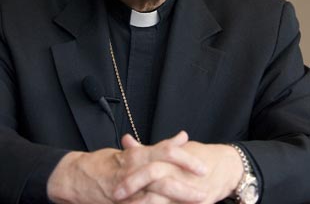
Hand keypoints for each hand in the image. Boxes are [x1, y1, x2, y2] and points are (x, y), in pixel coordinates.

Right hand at [47, 131, 205, 203]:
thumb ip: (159, 146)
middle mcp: (133, 168)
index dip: (186, 159)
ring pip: (155, 193)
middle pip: (164, 174)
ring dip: (176, 199)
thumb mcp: (134, 151)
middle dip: (186, 186)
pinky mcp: (121, 200)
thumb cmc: (107, 162)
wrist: (76, 176)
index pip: (166, 152)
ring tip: (195, 203)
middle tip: (205, 191)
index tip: (203, 169)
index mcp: (138, 154)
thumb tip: (182, 136)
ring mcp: (126, 187)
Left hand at [116, 138, 242, 203]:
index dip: (130, 176)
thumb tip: (125, 141)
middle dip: (134, 188)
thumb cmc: (196, 156)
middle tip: (116, 197)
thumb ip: (147, 150)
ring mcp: (189, 190)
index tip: (113, 185)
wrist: (226, 166)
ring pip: (163, 201)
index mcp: (172, 159)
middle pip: (154, 179)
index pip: (148, 165)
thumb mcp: (172, 151)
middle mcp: (179, 173)